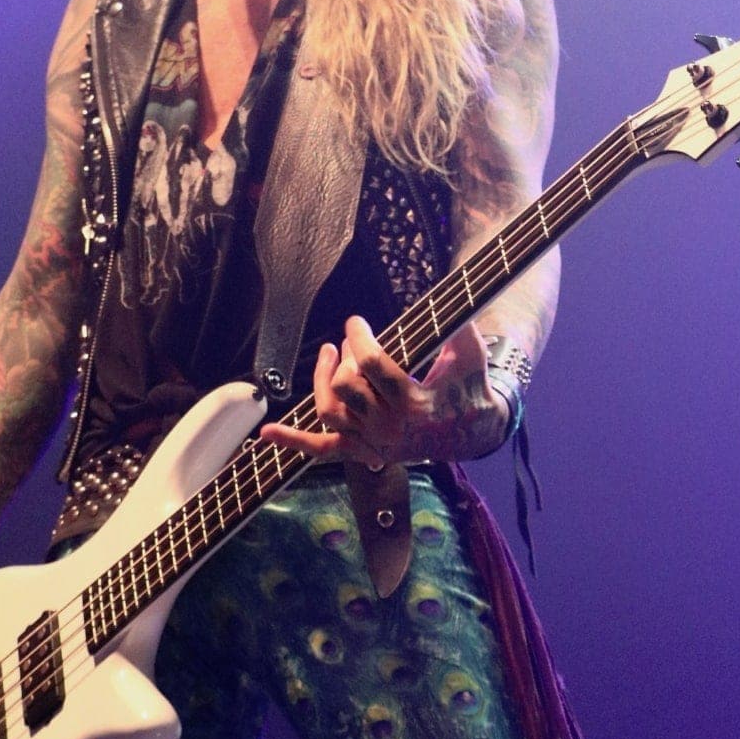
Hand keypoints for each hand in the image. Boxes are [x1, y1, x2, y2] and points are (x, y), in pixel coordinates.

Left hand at [259, 315, 509, 467]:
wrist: (473, 433)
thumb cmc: (469, 387)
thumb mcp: (470, 354)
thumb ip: (459, 324)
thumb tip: (453, 287)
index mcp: (413, 404)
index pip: (373, 364)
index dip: (359, 337)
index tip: (355, 321)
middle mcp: (389, 427)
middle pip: (346, 386)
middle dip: (346, 357)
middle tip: (353, 343)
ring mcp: (373, 441)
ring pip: (329, 411)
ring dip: (322, 380)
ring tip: (329, 355)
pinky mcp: (364, 451)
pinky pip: (323, 449)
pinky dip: (294, 441)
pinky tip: (267, 434)